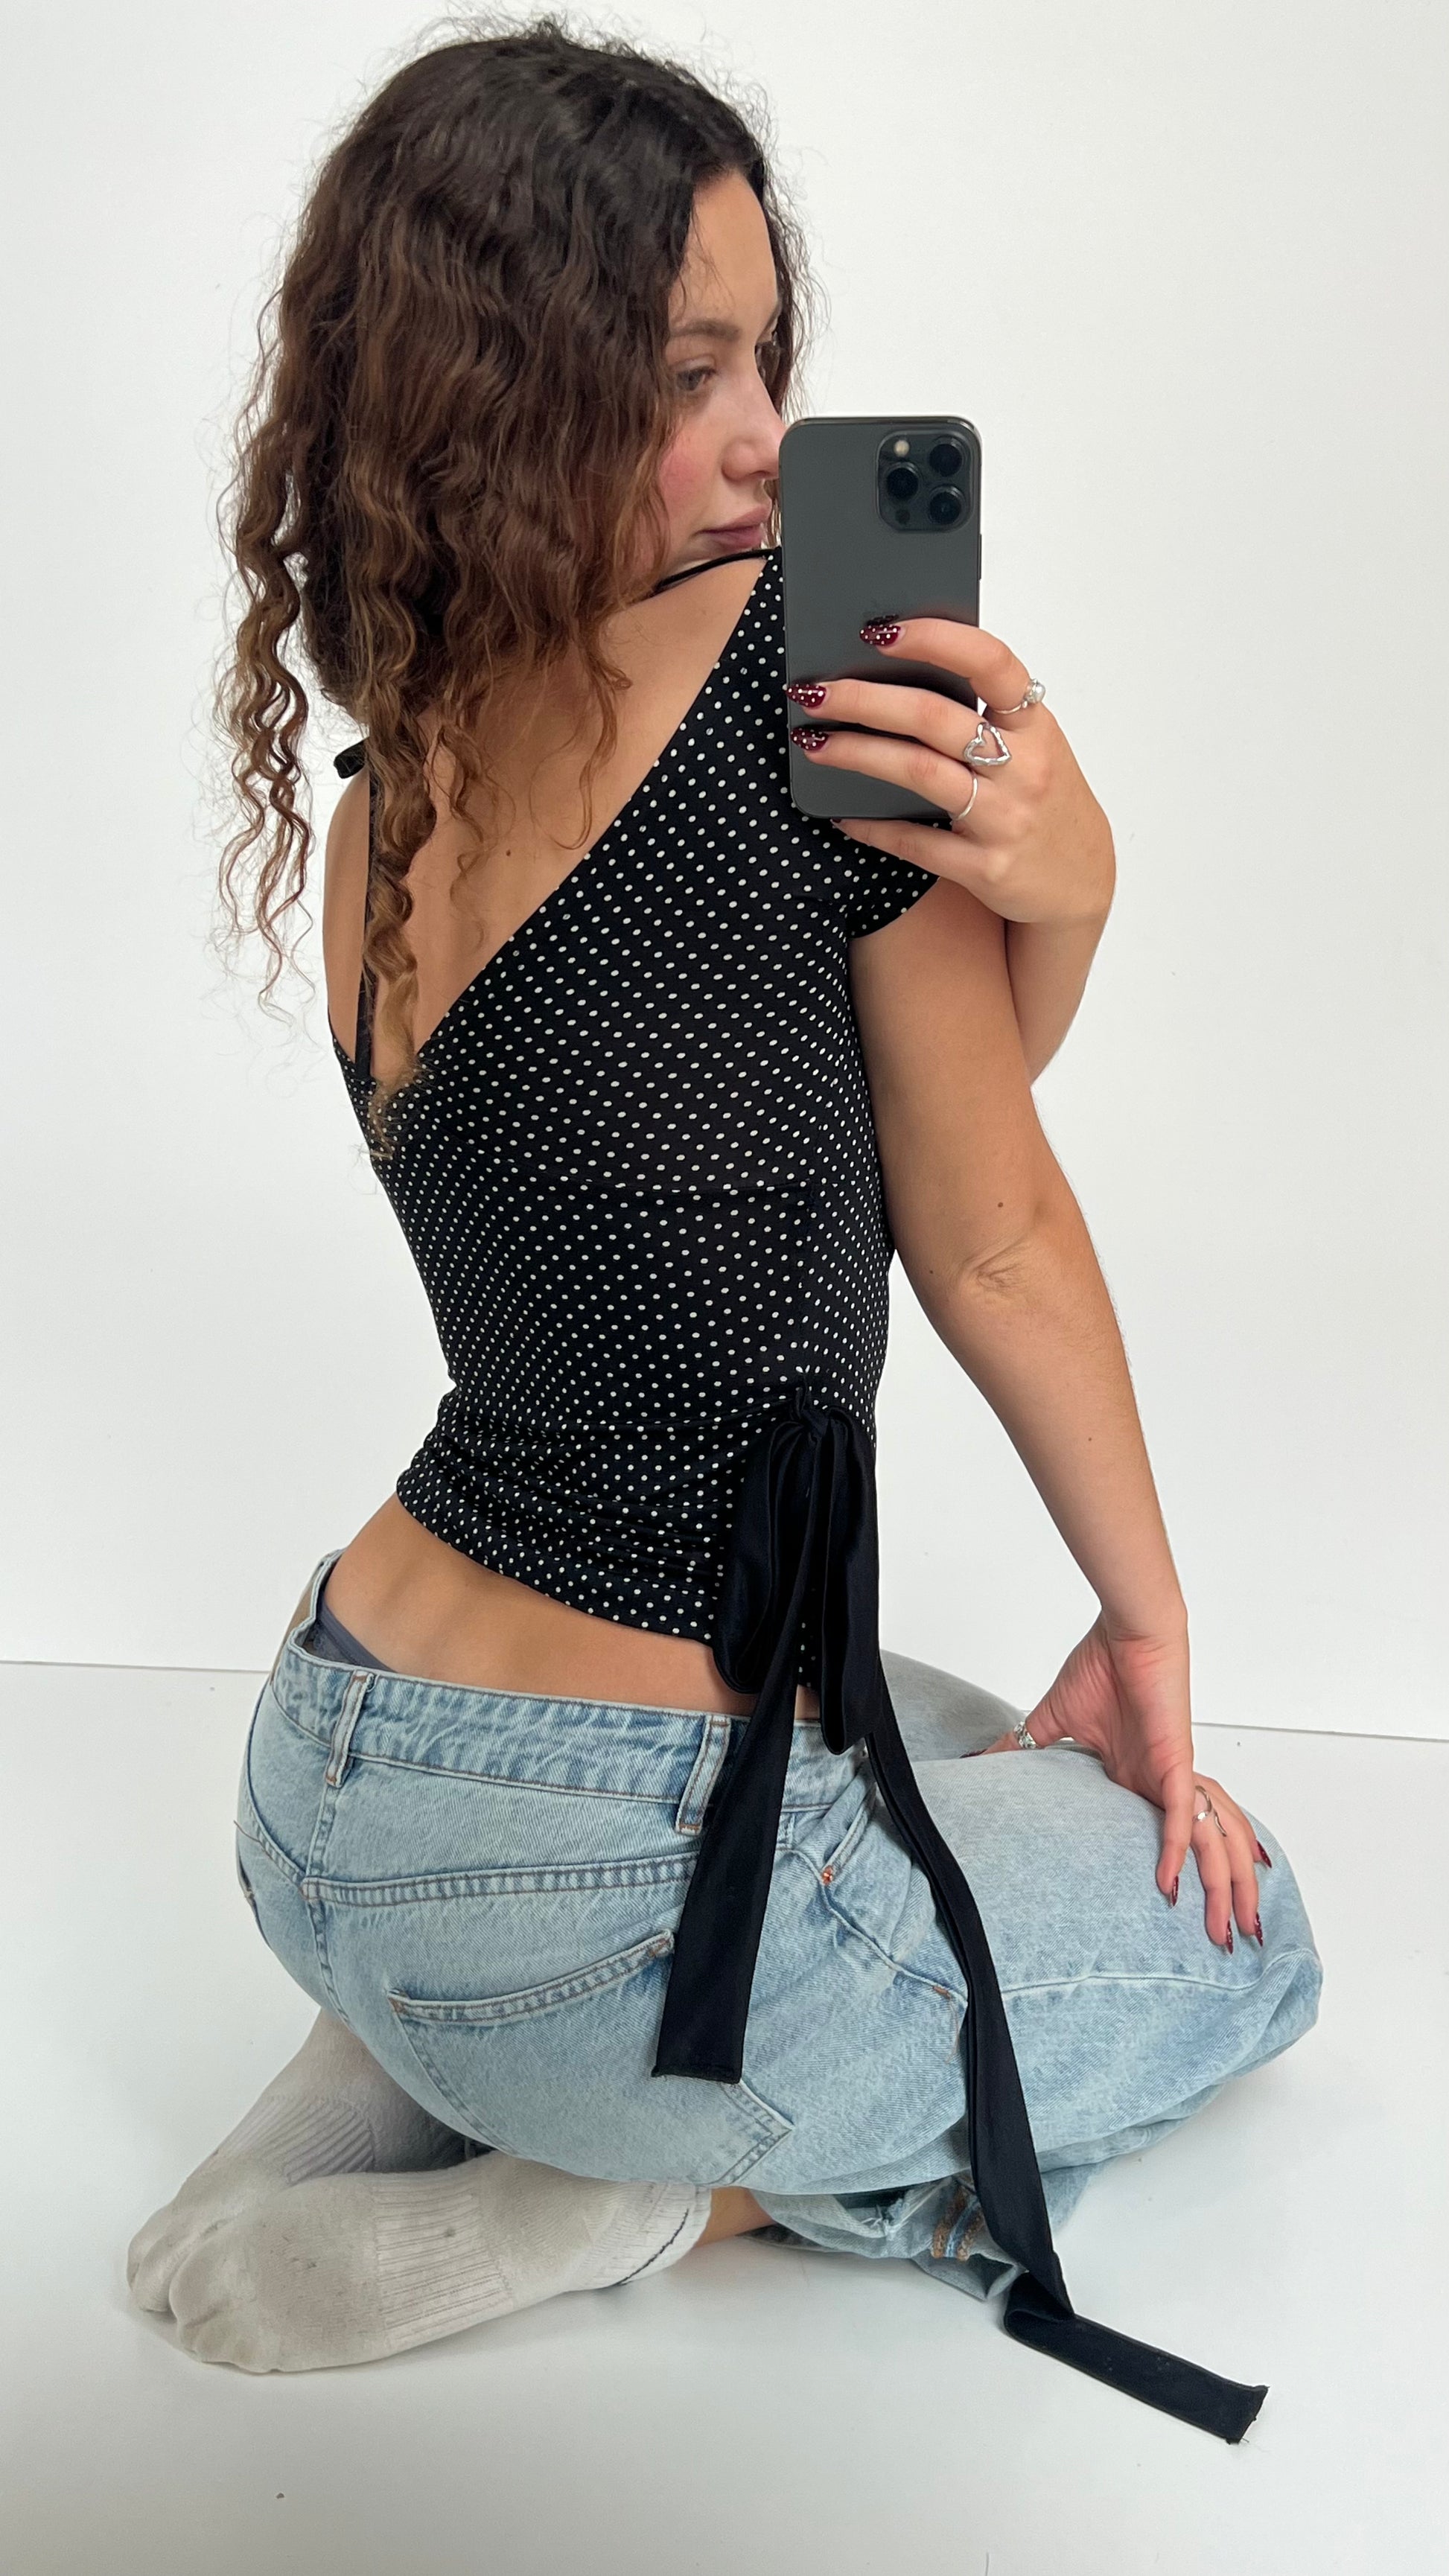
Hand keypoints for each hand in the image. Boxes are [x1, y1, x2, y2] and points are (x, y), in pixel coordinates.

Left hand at [786, 618, 1113, 929]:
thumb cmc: (1044, 800)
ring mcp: (1006, 820)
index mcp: (1036, 724)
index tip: (878, 629)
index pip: (990, 662)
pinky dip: (872, 826)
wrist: (1081, 883)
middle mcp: (1025, 768)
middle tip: (814, 691)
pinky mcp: (986, 868)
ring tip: (812, 742)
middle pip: (934, 718)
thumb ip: (984, 713)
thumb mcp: (1033, 746)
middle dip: (865, 699)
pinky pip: (915, 843)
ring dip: (856, 753)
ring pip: (918, 773)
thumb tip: (897, 670)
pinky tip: (839, 812)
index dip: (934, 639)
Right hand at [976, 1615, 1267, 1949]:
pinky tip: (1170, 1885)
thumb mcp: (1055, 1720)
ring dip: (1223, 1887)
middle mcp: (1166, 1785)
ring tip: (1228, 1930)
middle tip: (1231, 1945)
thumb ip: (1025, 1747)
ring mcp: (1173, 1775)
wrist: (1127, 1630)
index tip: (1187, 1921)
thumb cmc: (1102, 1666)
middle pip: (1210, 1853)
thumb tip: (984, 1761)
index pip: (1174, 1841)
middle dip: (1227, 1900)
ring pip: (1212, 1841)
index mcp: (1143, 1781)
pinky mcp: (1172, 1760)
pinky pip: (1180, 1813)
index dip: (1188, 1879)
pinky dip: (1176, 1849)